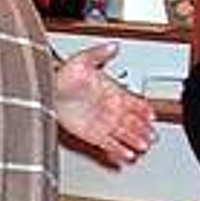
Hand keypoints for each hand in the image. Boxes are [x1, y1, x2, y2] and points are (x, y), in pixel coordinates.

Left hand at [53, 43, 156, 165]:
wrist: (46, 91)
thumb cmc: (62, 75)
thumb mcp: (82, 60)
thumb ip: (99, 53)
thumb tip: (113, 45)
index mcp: (112, 91)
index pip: (134, 101)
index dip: (144, 108)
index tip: (152, 114)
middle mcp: (109, 108)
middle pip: (132, 121)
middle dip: (144, 129)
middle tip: (153, 136)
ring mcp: (101, 122)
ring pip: (123, 134)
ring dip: (134, 140)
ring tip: (143, 146)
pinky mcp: (91, 134)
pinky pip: (108, 144)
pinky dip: (117, 150)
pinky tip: (126, 155)